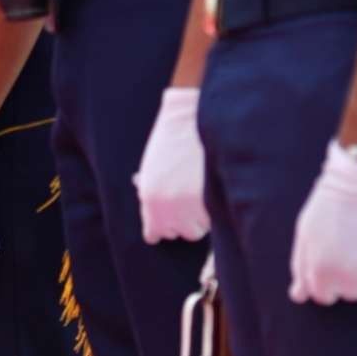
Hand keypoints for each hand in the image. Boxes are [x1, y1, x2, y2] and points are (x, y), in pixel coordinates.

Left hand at [135, 86, 209, 244]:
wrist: (195, 121)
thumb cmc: (172, 141)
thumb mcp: (153, 168)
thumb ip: (149, 191)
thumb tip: (142, 193)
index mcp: (149, 202)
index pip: (154, 234)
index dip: (163, 225)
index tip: (172, 215)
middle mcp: (167, 211)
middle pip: (178, 233)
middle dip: (184, 221)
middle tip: (189, 197)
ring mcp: (190, 211)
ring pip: (197, 230)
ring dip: (200, 218)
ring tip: (201, 191)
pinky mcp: (211, 205)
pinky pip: (213, 219)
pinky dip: (214, 209)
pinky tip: (211, 187)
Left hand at [288, 144, 356, 306]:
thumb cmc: (331, 205)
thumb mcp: (306, 234)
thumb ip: (302, 268)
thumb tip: (299, 296)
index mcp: (321, 273)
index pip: (324, 297)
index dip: (327, 277)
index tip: (333, 257)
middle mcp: (350, 280)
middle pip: (351, 293)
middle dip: (350, 275)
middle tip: (352, 245)